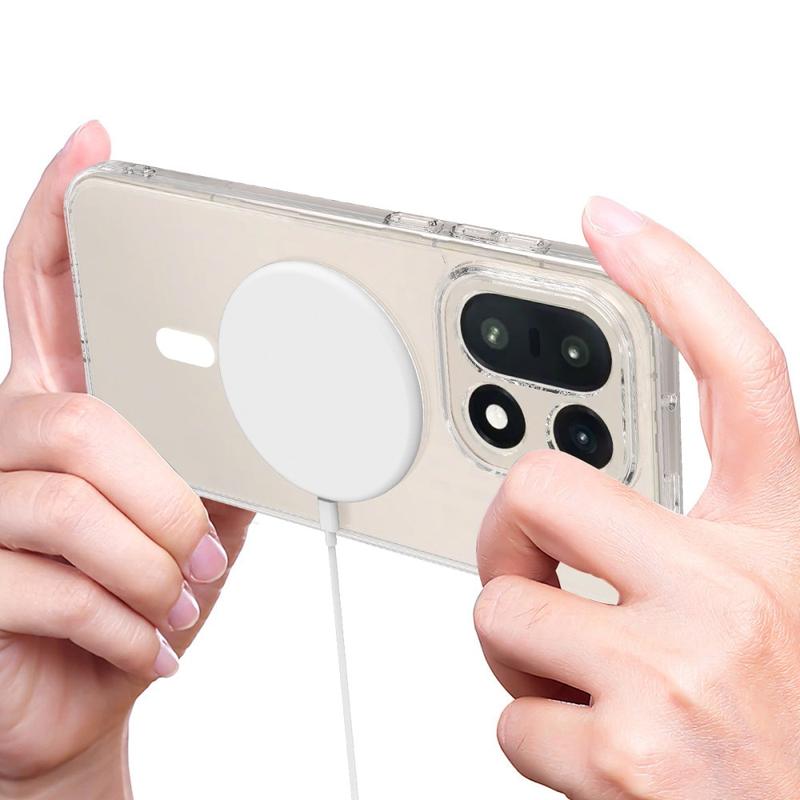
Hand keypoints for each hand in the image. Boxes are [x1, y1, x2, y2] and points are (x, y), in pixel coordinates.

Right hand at [0, 123, 253, 798]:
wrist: (91, 693)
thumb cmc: (141, 599)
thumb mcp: (195, 514)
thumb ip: (215, 454)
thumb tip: (278, 407)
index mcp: (61, 411)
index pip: (44, 289)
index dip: (61, 214)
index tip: (94, 149)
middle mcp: (5, 441)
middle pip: (79, 415)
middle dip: (165, 495)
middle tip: (202, 553)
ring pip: (69, 493)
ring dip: (153, 560)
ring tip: (177, 602)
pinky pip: (52, 579)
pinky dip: (124, 620)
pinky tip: (144, 642)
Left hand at [474, 197, 799, 798]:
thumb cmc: (783, 734)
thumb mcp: (770, 612)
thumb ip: (689, 546)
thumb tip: (575, 513)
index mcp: (780, 545)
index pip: (739, 370)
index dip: (675, 277)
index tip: (609, 222)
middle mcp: (737, 591)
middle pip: (542, 485)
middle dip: (510, 536)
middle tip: (540, 578)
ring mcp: (680, 670)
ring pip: (500, 607)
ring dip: (521, 652)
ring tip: (587, 689)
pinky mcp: (628, 753)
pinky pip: (508, 713)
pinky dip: (532, 735)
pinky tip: (597, 756)